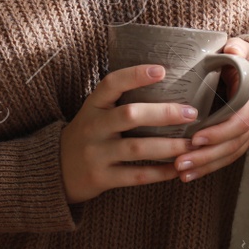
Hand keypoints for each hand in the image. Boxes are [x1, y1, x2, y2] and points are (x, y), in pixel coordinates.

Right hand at [60, 64, 198, 204]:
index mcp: (93, 105)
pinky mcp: (101, 178)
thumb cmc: (87, 134)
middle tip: (192, 113)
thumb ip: (120, 101)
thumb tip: (165, 83)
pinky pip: (136, 176)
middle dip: (163, 113)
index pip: (111, 84)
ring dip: (168, 146)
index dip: (135, 75)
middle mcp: (93, 127)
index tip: (162, 70)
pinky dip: (160, 173)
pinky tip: (178, 169)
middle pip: (129, 115)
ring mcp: (96, 154)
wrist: (57, 169)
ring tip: (192, 143)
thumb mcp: (94, 112)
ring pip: (136, 149)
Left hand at [172, 37, 248, 182]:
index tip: (196, 138)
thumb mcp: (247, 50)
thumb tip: (231, 47)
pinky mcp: (244, 140)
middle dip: (206, 156)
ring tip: (180, 172)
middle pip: (231, 145)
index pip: (239, 122)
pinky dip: (210, 167)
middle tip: (180, 162)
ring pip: (229, 155)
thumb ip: (239, 49)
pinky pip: (228, 157)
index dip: (218, 132)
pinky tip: (189, 174)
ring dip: (205, 166)